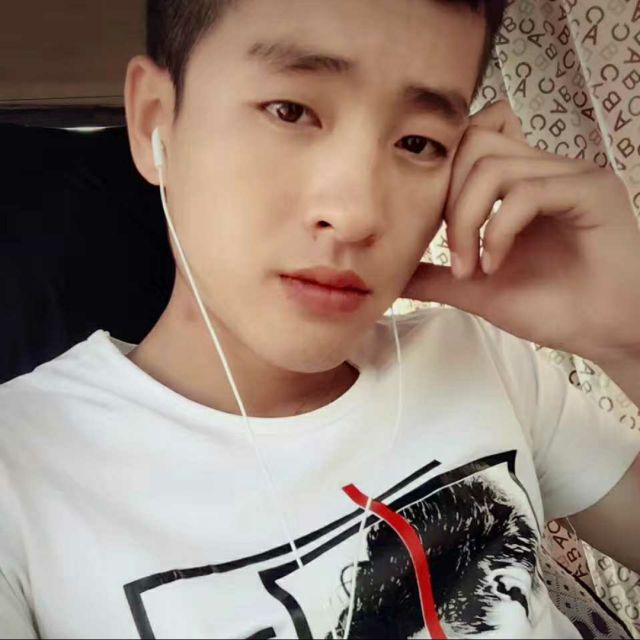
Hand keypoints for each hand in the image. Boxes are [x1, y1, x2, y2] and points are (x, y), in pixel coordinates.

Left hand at [401, 99, 639, 362]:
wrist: (606, 333)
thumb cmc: (552, 307)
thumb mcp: (477, 288)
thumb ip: (435, 275)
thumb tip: (392, 274)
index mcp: (519, 181)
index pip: (471, 138)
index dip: (443, 175)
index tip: (435, 229)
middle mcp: (544, 168)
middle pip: (472, 144)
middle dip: (447, 203)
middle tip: (455, 256)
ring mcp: (569, 174)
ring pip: (492, 166)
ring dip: (467, 222)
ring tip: (474, 267)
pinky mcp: (590, 189)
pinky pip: (524, 191)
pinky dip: (497, 231)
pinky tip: (497, 264)